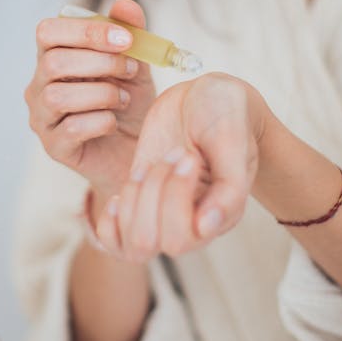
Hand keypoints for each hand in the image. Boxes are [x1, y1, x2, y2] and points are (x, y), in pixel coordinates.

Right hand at [25, 0, 156, 201]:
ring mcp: (42, 118)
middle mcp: (39, 86)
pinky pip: (72, 128)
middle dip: (100, 62)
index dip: (85, 30)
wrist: (139, 150)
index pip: (47, 31)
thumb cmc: (129, 104)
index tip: (125, 38)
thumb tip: (125, 5)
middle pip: (53, 62)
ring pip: (58, 96)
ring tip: (122, 98)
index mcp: (54, 57)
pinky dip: (102, 121)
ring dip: (101, 93)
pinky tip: (114, 122)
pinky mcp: (54, 147)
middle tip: (130, 70)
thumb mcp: (135, 65)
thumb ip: (130, 34)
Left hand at [95, 74, 267, 262]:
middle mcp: (192, 226)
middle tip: (173, 154)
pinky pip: (113, 238)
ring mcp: (163, 216)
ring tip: (153, 164)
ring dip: (133, 197)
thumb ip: (229, 186)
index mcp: (219, 218)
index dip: (173, 197)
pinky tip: (125, 188)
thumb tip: (206, 229)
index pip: (178, 239)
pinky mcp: (140, 202)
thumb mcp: (232, 140)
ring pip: (130, 243)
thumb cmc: (226, 116)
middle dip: (151, 192)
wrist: (206, 97)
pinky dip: (110, 219)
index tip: (190, 155)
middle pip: (147, 242)